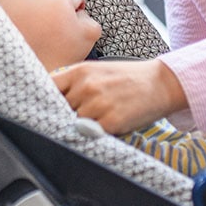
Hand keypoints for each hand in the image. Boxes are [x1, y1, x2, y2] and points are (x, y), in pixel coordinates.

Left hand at [51, 58, 187, 134]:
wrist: (161, 83)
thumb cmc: (127, 78)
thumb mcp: (97, 71)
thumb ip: (74, 82)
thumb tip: (50, 98)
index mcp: (80, 71)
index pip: (48, 87)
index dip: (46, 98)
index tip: (45, 106)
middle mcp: (86, 87)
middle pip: (59, 109)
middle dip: (65, 114)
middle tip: (78, 115)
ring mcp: (98, 105)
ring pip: (74, 124)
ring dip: (82, 126)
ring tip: (98, 118)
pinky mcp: (111, 122)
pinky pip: (92, 134)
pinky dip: (97, 134)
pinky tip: (108, 125)